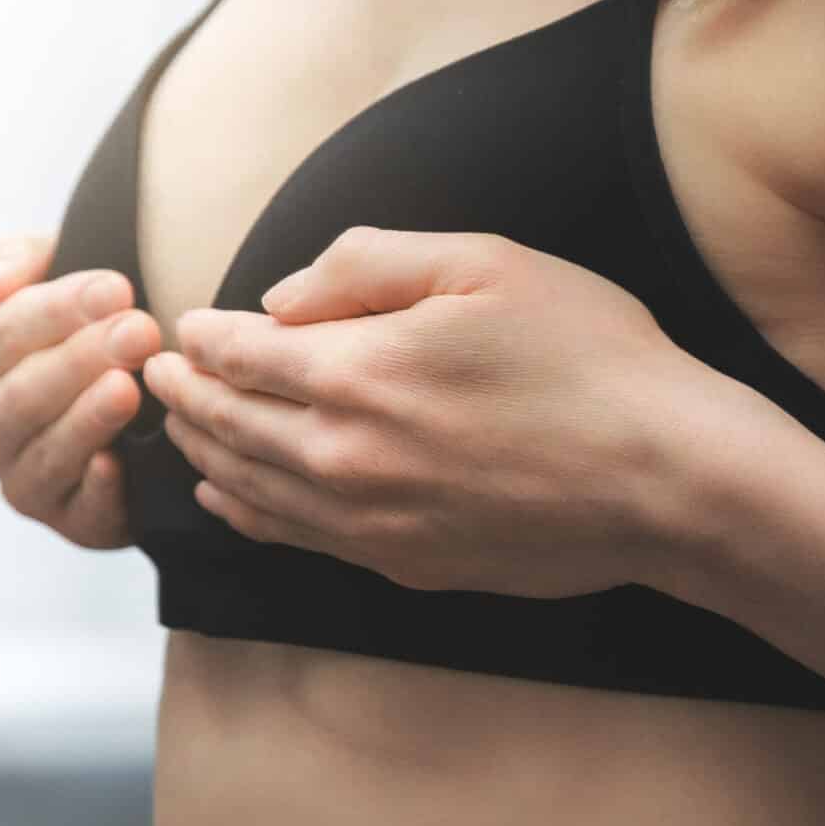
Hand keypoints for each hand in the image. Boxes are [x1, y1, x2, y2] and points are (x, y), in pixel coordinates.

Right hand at [0, 231, 158, 549]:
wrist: (145, 421)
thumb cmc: (95, 338)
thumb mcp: (67, 288)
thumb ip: (26, 262)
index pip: (6, 331)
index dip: (59, 308)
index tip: (117, 287)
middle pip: (23, 393)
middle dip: (81, 358)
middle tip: (139, 330)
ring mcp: (26, 479)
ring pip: (47, 452)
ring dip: (88, 418)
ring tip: (129, 387)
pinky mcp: (73, 522)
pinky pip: (81, 510)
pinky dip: (97, 489)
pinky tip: (117, 464)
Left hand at [139, 226, 731, 598]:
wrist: (667, 478)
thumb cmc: (592, 358)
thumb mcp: (488, 264)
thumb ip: (369, 263)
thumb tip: (283, 295)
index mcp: (357, 370)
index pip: (239, 352)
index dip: (202, 335)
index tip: (184, 324)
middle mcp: (343, 456)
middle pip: (227, 424)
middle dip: (184, 393)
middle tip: (158, 372)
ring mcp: (370, 521)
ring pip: (248, 487)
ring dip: (203, 451)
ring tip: (181, 425)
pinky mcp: (402, 562)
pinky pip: (293, 538)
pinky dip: (245, 513)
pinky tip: (231, 496)